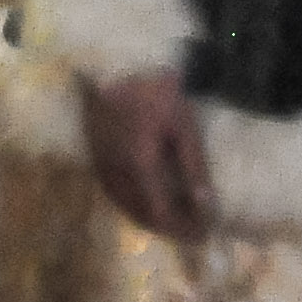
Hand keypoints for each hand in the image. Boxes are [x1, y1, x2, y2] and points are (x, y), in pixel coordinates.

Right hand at [83, 71, 212, 242]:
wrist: (115, 67)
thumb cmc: (156, 93)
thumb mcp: (183, 127)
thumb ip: (194, 167)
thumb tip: (205, 205)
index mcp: (141, 168)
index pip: (162, 214)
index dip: (183, 229)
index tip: (204, 235)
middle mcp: (117, 175)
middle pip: (142, 215)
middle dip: (169, 229)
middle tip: (193, 232)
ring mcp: (103, 168)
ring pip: (126, 208)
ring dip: (151, 220)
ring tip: (175, 223)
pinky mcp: (96, 159)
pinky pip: (115, 194)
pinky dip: (134, 207)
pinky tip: (148, 204)